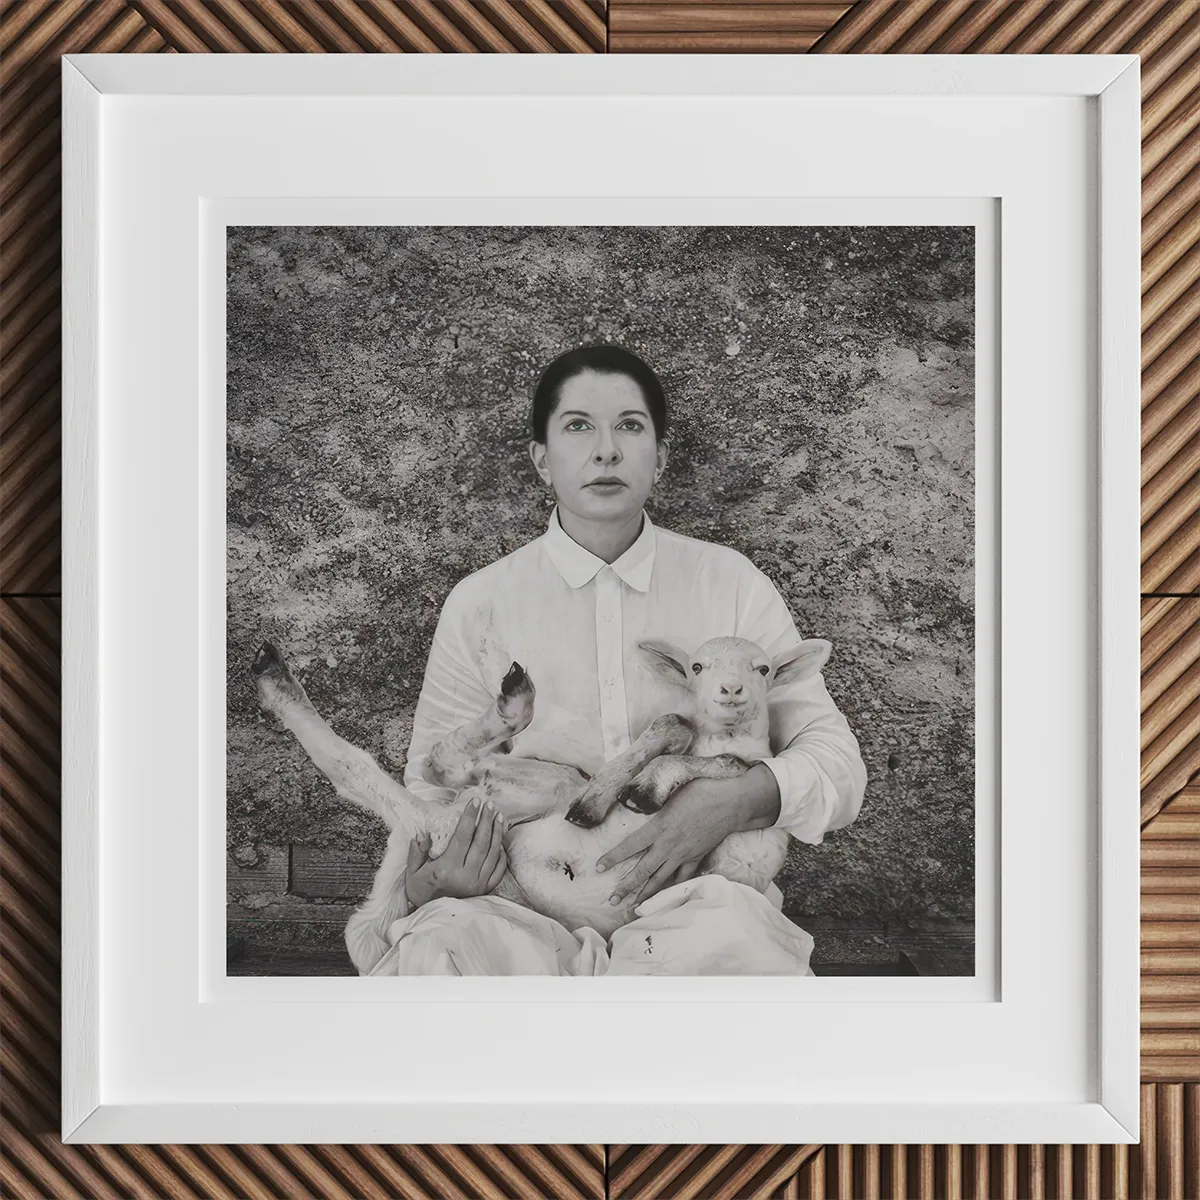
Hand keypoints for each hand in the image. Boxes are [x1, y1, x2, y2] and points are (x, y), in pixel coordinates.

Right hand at [405, 797, 507, 909]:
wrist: (432, 920)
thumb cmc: (422, 894)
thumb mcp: (412, 874)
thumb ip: (417, 852)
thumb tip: (423, 833)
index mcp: (446, 868)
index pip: (463, 836)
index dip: (470, 817)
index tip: (474, 802)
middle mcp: (466, 875)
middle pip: (481, 841)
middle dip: (486, 820)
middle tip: (489, 804)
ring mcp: (478, 883)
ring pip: (493, 852)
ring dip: (497, 832)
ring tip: (498, 816)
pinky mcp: (485, 890)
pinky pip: (499, 869)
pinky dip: (502, 854)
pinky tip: (501, 841)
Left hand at [595, 766, 779, 906]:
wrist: (729, 803)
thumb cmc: (701, 792)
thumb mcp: (671, 793)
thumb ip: (654, 803)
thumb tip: (636, 800)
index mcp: (659, 827)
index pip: (630, 846)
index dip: (614, 857)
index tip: (599, 868)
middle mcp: (668, 845)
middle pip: (643, 870)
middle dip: (626, 886)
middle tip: (612, 899)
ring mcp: (683, 854)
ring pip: (661, 878)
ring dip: (646, 893)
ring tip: (633, 906)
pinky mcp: (696, 857)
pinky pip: (682, 877)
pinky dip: (673, 887)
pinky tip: (666, 895)